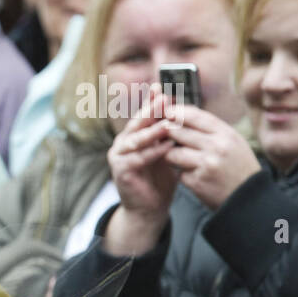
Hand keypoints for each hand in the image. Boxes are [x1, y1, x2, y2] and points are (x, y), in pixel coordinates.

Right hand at [104, 95, 178, 255]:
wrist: (150, 208)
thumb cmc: (159, 179)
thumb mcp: (165, 151)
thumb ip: (167, 134)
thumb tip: (179, 110)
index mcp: (132, 136)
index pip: (143, 115)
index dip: (151, 102)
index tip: (162, 88)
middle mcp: (122, 143)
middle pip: (137, 123)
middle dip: (151, 111)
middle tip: (164, 99)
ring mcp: (118, 157)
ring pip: (136, 139)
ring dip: (152, 131)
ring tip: (168, 123)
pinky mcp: (120, 171)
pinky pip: (138, 158)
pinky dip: (153, 152)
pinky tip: (167, 147)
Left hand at [162, 104, 261, 209]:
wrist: (251, 199)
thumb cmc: (239, 168)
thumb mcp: (233, 142)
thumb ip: (210, 130)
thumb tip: (182, 115)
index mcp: (226, 134)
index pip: (194, 116)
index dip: (176, 112)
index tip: (165, 113)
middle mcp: (217, 146)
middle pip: (178, 132)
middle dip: (167, 134)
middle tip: (162, 136)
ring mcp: (206, 164)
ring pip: (172, 153)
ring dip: (171, 155)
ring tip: (180, 159)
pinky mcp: (197, 181)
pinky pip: (178, 173)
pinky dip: (182, 174)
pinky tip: (194, 177)